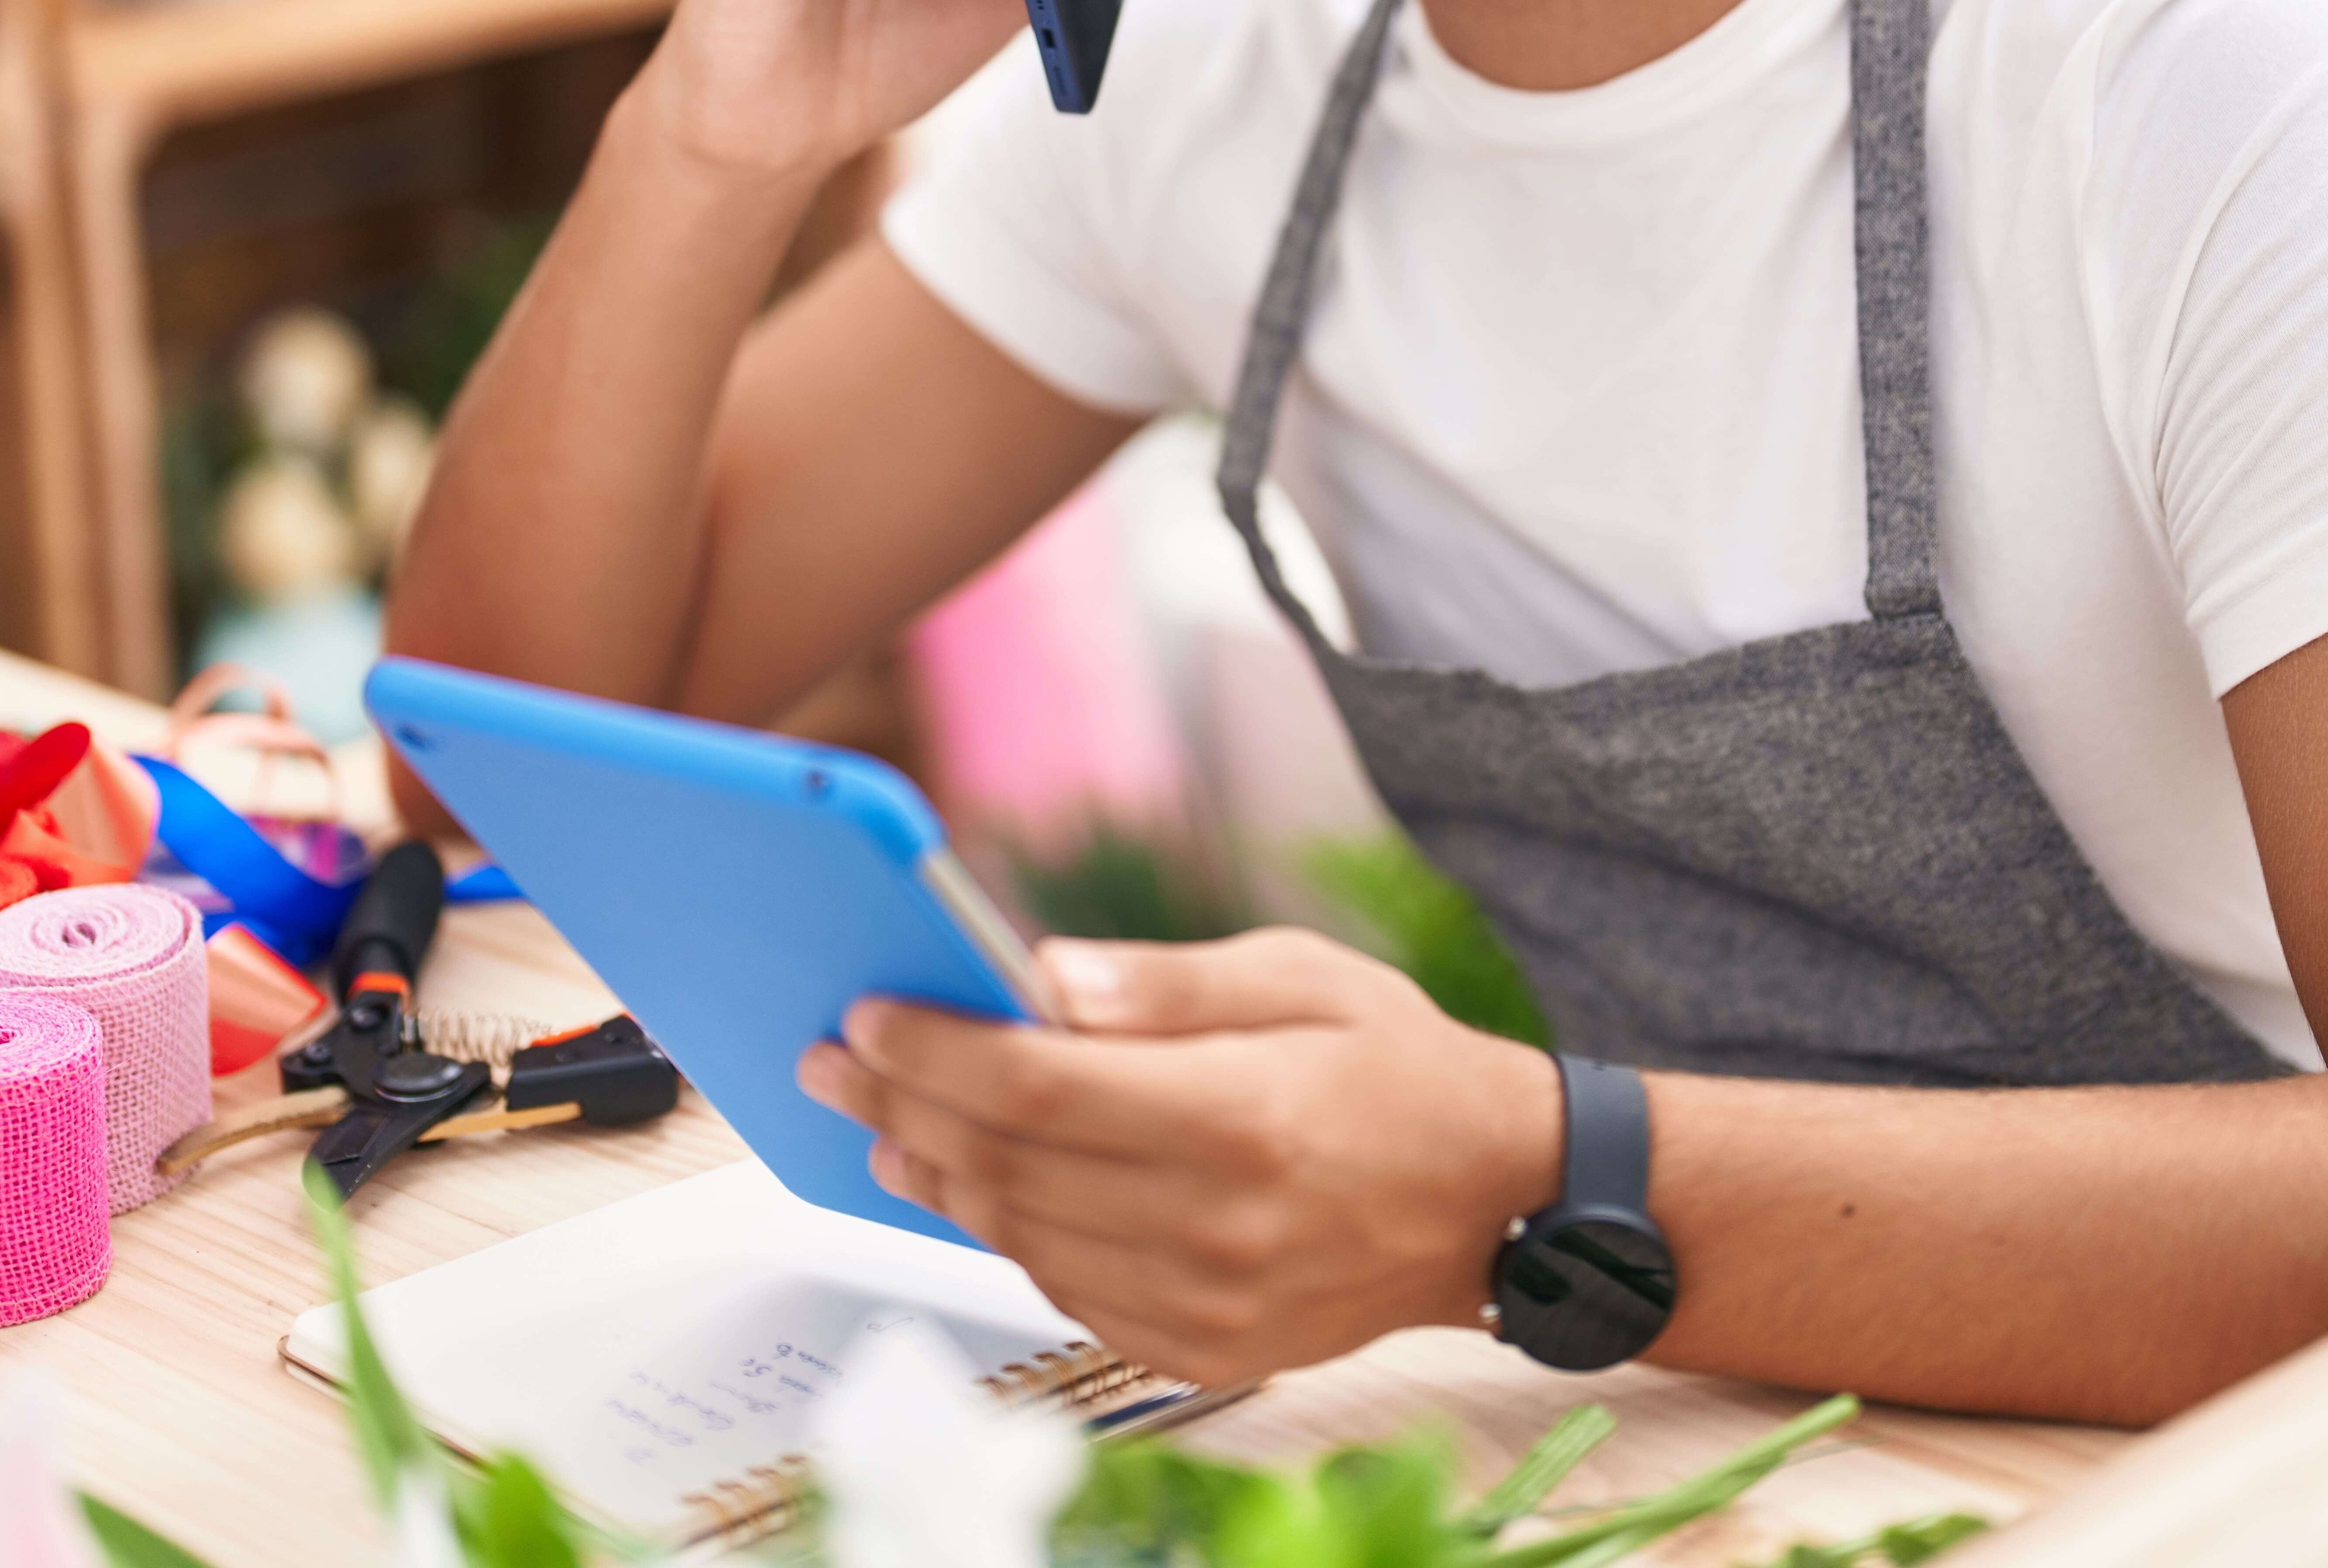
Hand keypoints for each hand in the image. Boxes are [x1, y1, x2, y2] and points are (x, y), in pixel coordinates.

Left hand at [796, 927, 1559, 1387]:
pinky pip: (1067, 1290)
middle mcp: (1219, 1226)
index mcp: (1243, 1117)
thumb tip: (1037, 977)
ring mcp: (1208, 1304)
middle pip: (1009, 1167)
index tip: (866, 1017)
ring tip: (884, 1123)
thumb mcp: (1299, 977)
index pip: (1038, 1089)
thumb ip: (1163, 982)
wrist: (1492, 1203)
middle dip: (903, 1106)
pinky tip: (971, 1184)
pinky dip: (1007, 1234)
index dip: (936, 1052)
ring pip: (1022, 1237)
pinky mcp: (1202, 1350)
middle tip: (835, 1062)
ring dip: (936, 1177)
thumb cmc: (1396, 1066)